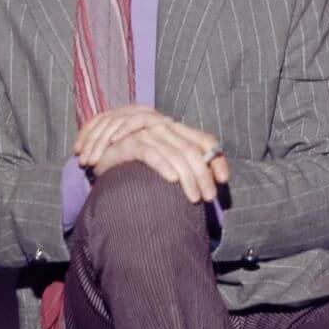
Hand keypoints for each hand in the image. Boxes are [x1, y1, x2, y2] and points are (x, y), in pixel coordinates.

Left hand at [75, 104, 172, 167]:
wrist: (184, 164)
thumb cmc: (151, 169)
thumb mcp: (127, 159)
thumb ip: (113, 155)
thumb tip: (88, 161)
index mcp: (126, 118)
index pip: (100, 119)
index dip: (87, 133)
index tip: (76, 150)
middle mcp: (135, 112)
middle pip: (106, 119)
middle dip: (91, 140)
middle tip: (83, 161)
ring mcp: (146, 114)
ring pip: (117, 120)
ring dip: (103, 141)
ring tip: (93, 160)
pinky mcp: (158, 119)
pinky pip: (137, 120)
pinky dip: (124, 129)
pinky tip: (114, 143)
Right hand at [93, 118, 229, 203]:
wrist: (104, 162)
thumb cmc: (138, 167)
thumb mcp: (166, 165)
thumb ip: (187, 168)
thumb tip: (215, 181)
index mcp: (176, 132)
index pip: (204, 140)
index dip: (217, 159)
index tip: (224, 180)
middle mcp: (164, 129)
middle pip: (192, 150)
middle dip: (203, 175)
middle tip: (209, 197)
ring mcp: (146, 134)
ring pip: (176, 153)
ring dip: (188, 178)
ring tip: (194, 198)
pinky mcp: (128, 143)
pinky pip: (150, 153)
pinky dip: (163, 166)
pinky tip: (172, 180)